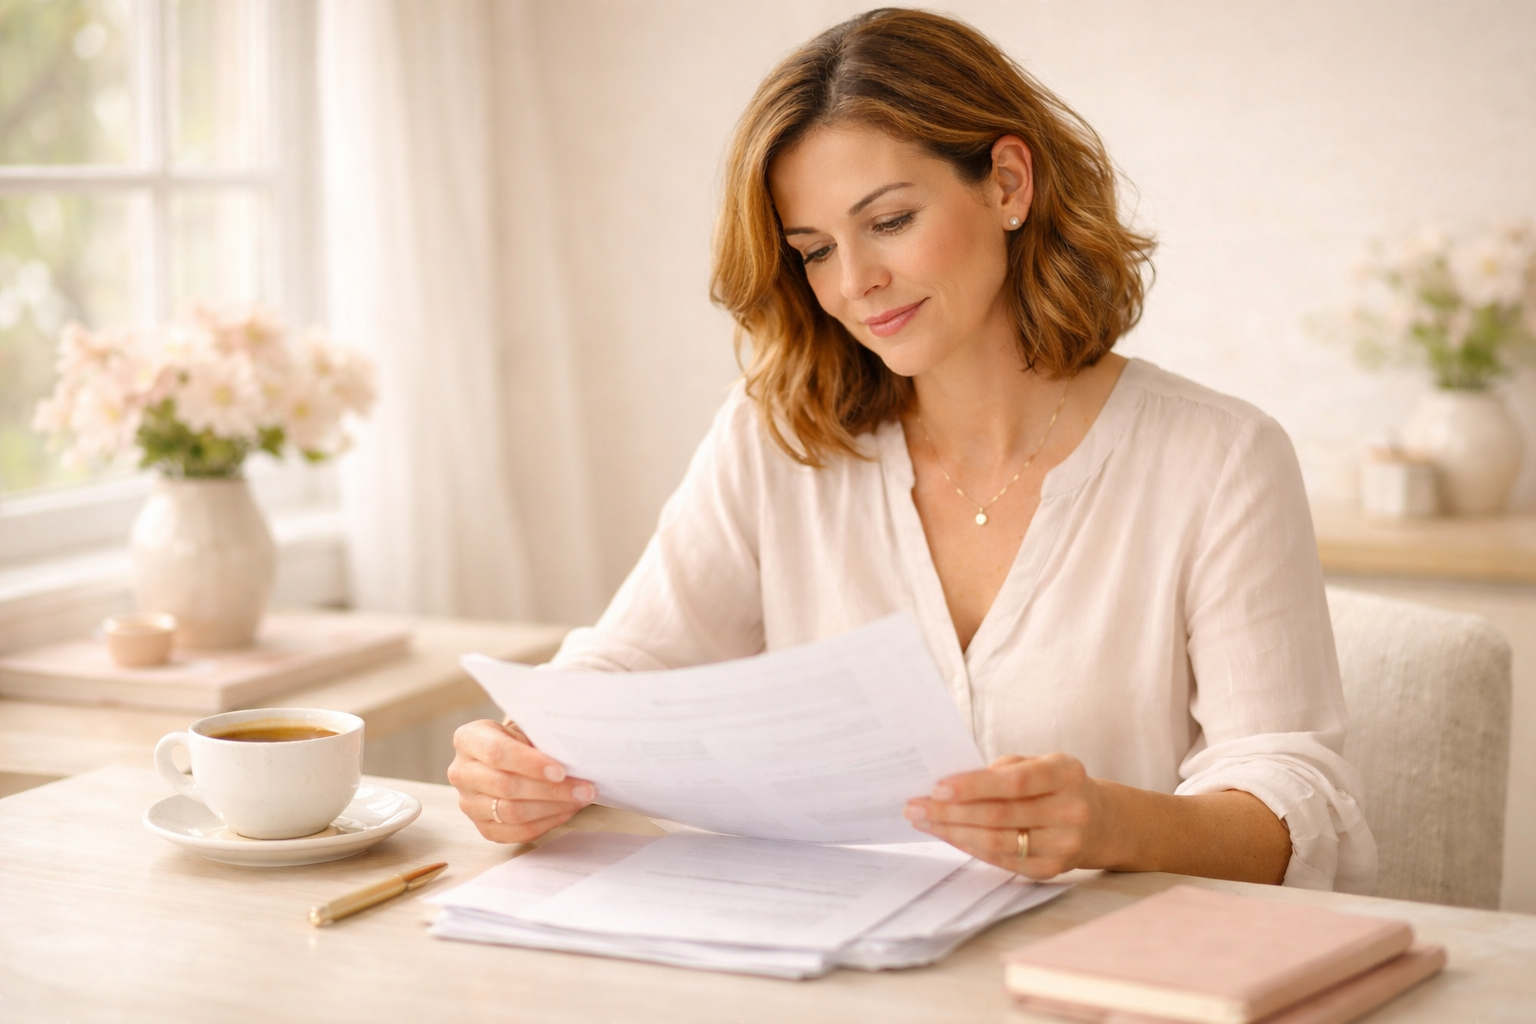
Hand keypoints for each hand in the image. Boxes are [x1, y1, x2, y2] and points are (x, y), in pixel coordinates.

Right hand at [447, 719, 596, 843]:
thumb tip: (573, 756)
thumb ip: (539, 739)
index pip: (497, 753)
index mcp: (468, 739)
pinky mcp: (482, 826)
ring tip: (581, 799)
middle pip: (506, 786)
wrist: (503, 757)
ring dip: (553, 808)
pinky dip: (546, 823)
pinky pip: (516, 832)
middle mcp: (461, 772)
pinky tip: (567, 811)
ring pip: (512, 812)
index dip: (530, 763)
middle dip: (551, 789)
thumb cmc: (518, 739)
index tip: (561, 770)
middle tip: (584, 788)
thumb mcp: (524, 728)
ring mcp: (469, 803)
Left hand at [903, 753, 1112, 878]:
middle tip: (915, 806)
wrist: (1103, 822)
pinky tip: (948, 835)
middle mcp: (1070, 811)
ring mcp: (1064, 845)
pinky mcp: (1051, 870)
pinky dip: (970, 847)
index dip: (974, 786)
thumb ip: (1003, 770)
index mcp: (1066, 774)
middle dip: (951, 811)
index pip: (1015, 782)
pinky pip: (1002, 860)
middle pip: (1000, 815)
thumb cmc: (1057, 785)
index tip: (937, 786)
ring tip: (923, 821)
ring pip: (997, 841)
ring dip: (953, 831)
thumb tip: (950, 784)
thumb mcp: (1040, 763)